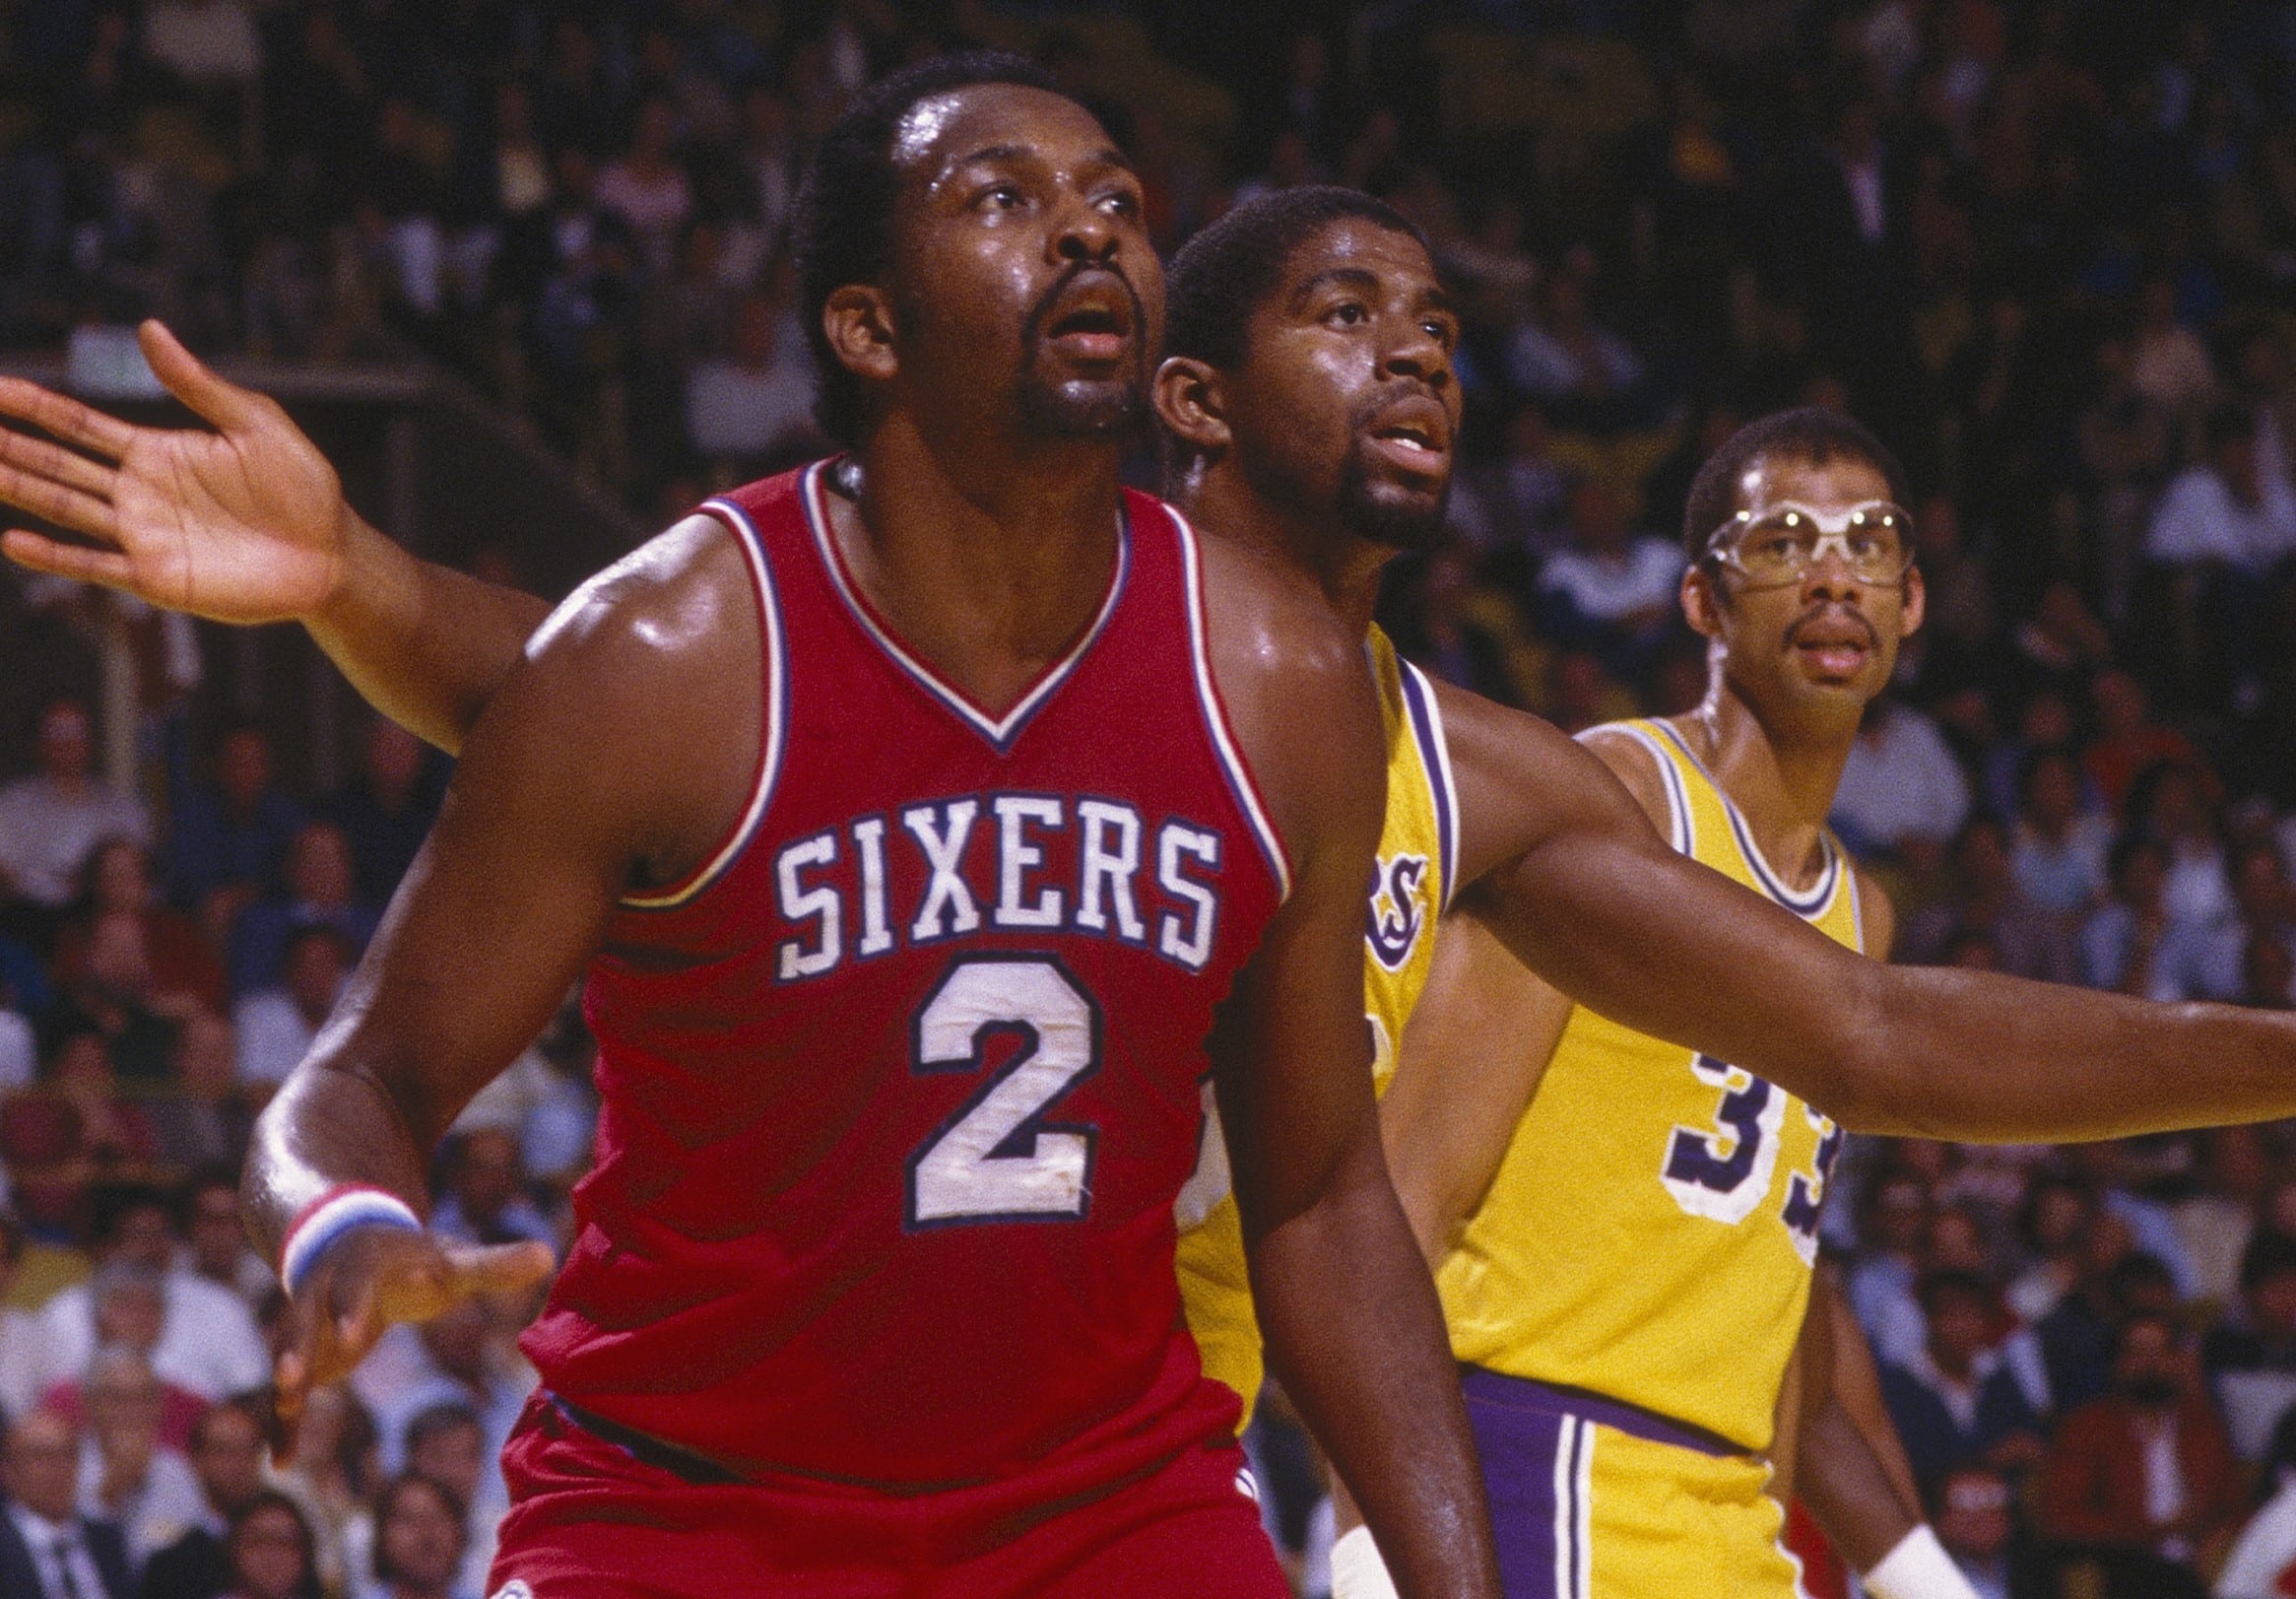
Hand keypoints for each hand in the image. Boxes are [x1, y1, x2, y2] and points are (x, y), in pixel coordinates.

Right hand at [0, 321, 354, 623]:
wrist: (331, 555)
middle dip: (10, 446)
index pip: (78, 425)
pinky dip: (55, 556)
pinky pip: (96, 564)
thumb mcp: (255, 423)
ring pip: (66, 508)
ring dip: (20, 491)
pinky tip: (14, 541)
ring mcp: (144, 535)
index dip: (33, 405)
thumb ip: (197, 384)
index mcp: (157, 452)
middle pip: (58, 465)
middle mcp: (139, 493)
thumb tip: (148, 327)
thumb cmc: (303, 487)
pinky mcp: (158, 577)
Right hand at [270, 1225, 553, 1463]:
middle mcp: (325, 1289)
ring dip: (286, 1376)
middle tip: (296, 1374)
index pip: (358, 1278)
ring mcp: (307, 1322)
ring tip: (285, 1403)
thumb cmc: (411, 1257)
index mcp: (364, 1262)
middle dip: (304, 1342)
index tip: (355, 1336)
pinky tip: (280, 1464)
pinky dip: (282, 1425)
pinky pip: (285, 1393)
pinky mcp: (305, 1356)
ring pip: (289, 1349)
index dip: (354, 1304)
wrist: (349, 1243)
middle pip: (307, 1315)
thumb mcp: (449, 1260)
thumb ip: (492, 1265)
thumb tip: (548, 1256)